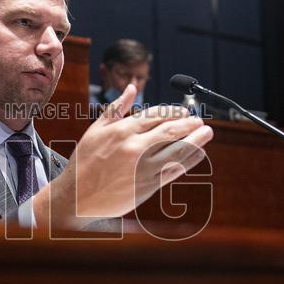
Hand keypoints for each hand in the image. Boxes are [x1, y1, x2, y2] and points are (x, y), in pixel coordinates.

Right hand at [34, 84, 212, 227]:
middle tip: (198, 120)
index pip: (156, 115)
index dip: (174, 112)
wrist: (77, 196)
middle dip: (189, 123)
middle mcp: (135, 147)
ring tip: (206, 133)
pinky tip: (198, 154)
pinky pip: (175, 170)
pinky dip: (189, 160)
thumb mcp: (96, 130)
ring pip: (178, 149)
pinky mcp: (149, 185)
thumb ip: (116, 108)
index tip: (184, 111)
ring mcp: (144, 167)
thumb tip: (131, 87)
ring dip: (196, 140)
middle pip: (171, 130)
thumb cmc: (84, 162)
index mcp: (122, 130)